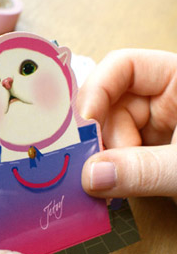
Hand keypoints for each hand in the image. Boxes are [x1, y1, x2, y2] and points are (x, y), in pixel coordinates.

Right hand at [77, 49, 176, 200]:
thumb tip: (90, 177)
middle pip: (112, 104)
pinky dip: (114, 172)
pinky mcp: (155, 153)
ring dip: (109, 160)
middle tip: (97, 168)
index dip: (98, 90)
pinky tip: (117, 187)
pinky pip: (121, 155)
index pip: (125, 66)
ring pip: (112, 134)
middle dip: (104, 137)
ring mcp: (160, 127)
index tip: (85, 125)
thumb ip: (144, 170)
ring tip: (116, 184)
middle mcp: (167, 98)